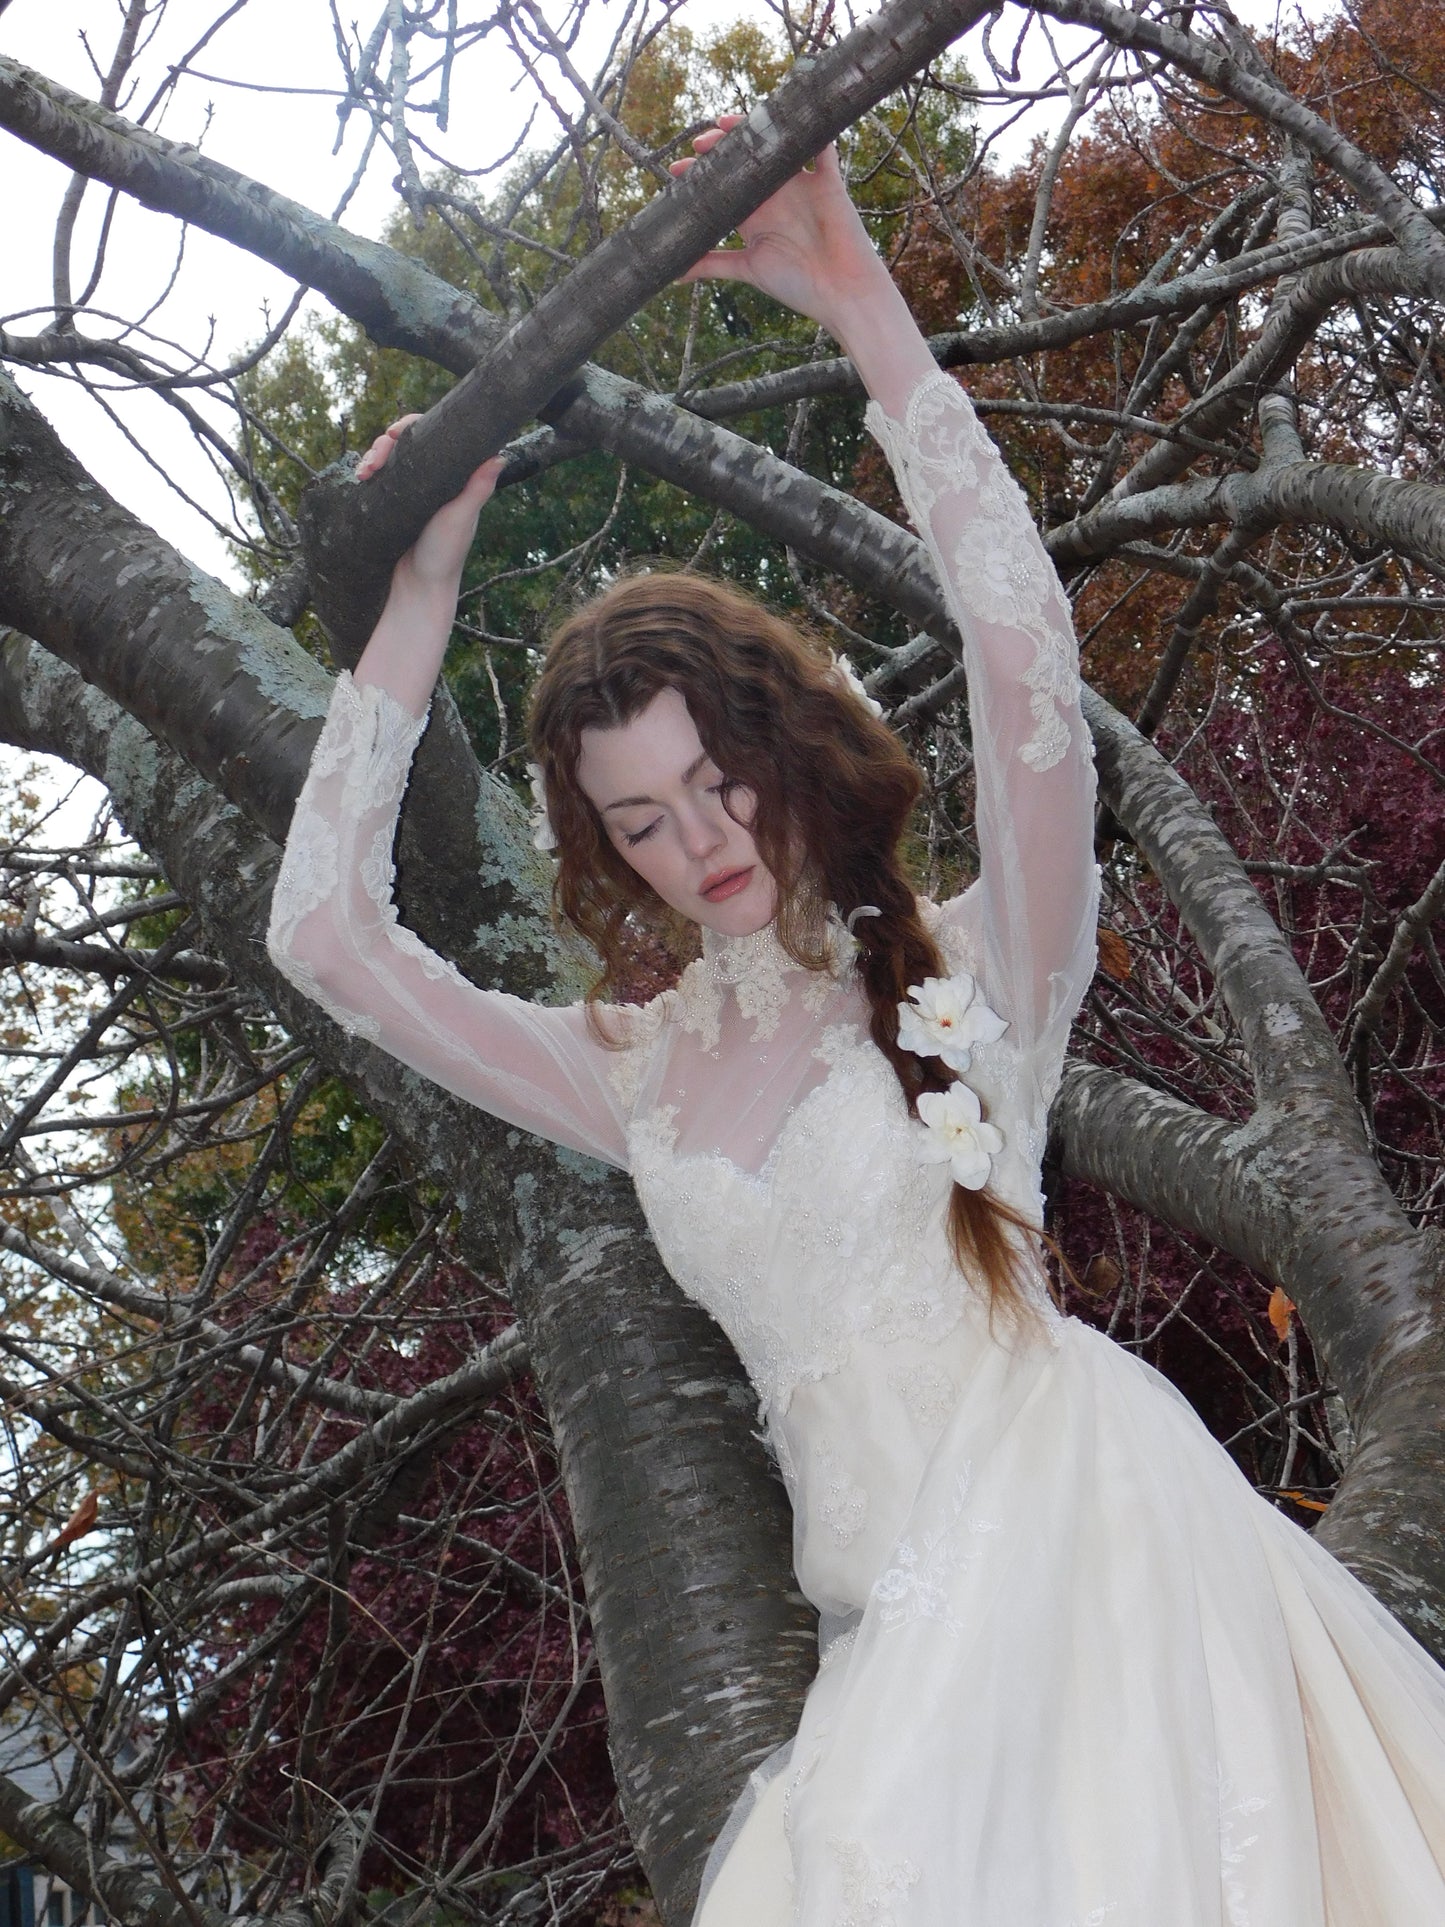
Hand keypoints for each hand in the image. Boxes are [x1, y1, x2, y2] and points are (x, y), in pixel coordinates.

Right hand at [356, 415, 505, 591]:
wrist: (417, 589)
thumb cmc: (444, 556)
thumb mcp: (461, 519)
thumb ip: (478, 489)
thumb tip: (499, 456)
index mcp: (454, 477)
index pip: (434, 437)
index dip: (412, 426)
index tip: (395, 432)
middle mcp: (434, 479)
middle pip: (406, 443)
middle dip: (384, 443)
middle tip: (373, 460)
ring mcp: (411, 490)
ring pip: (390, 458)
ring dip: (372, 457)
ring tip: (363, 472)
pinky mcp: (393, 503)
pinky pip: (380, 478)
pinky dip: (368, 472)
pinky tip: (360, 478)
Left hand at [672, 119, 894, 338]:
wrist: (841, 293)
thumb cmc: (797, 285)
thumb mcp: (748, 270)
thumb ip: (712, 264)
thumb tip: (672, 275)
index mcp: (755, 216)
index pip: (723, 184)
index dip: (700, 174)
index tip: (677, 170)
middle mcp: (776, 196)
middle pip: (745, 159)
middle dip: (720, 146)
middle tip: (701, 144)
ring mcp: (801, 185)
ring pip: (776, 145)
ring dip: (754, 129)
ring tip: (728, 124)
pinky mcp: (827, 181)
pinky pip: (821, 146)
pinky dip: (811, 127)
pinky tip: (791, 110)